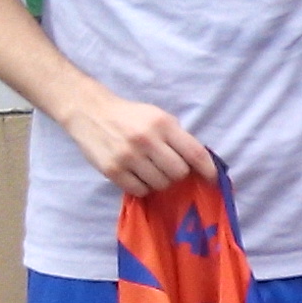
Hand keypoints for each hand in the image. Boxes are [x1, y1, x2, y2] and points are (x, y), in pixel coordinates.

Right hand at [63, 90, 215, 195]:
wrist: (89, 111)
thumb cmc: (130, 116)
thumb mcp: (157, 117)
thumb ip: (177, 137)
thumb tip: (201, 163)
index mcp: (162, 124)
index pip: (194, 153)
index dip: (207, 169)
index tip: (212, 179)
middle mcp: (146, 140)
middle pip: (179, 173)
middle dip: (177, 173)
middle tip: (167, 166)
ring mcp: (128, 156)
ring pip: (160, 184)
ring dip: (159, 180)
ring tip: (149, 168)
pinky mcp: (113, 170)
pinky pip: (140, 190)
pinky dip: (142, 186)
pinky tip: (136, 174)